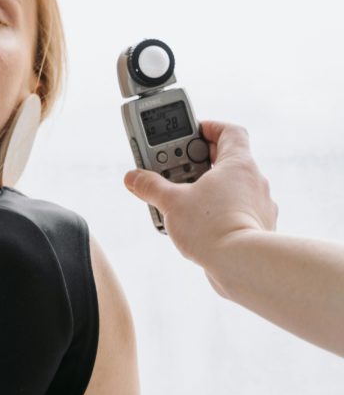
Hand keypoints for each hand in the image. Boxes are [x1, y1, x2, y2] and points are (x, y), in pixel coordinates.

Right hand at [123, 121, 278, 268]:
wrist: (243, 266)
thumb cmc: (213, 228)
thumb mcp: (172, 202)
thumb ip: (150, 187)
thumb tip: (133, 178)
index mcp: (238, 163)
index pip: (230, 131)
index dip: (210, 128)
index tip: (190, 134)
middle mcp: (254, 181)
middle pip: (225, 160)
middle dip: (197, 163)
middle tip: (174, 169)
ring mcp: (260, 206)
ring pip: (230, 188)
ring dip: (207, 189)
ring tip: (182, 200)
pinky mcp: (258, 229)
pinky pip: (236, 211)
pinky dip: (217, 212)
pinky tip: (198, 224)